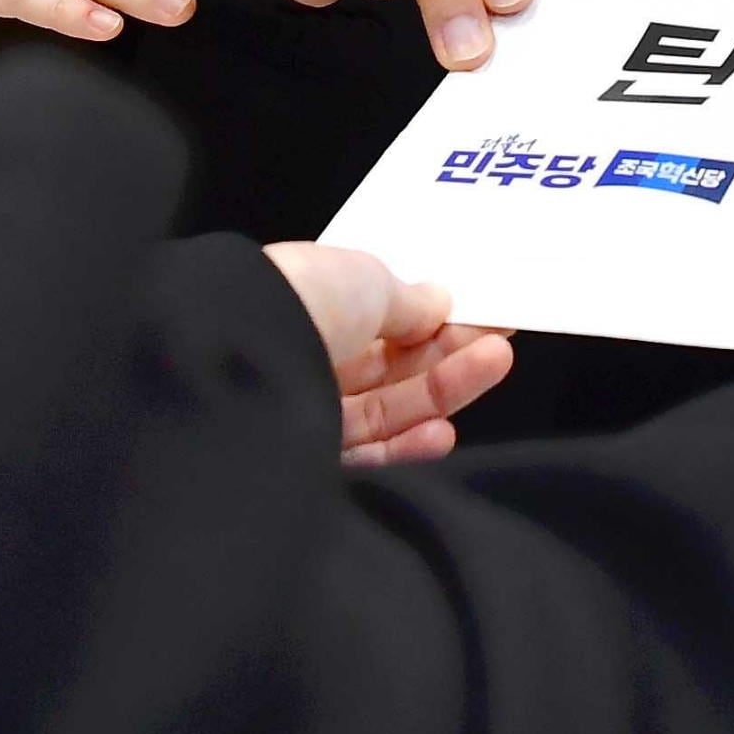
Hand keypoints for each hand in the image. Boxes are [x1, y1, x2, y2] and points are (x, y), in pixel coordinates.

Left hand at [260, 240, 516, 468]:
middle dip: (447, 353)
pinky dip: (406, 442)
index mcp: (309, 300)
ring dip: (441, 391)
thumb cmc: (299, 300)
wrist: (233, 360)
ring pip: (384, 406)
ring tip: (495, 364)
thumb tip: (439, 303)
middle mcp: (301, 352)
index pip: (379, 315)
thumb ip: (409, 299)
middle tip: (500, 340)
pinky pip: (362, 450)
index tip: (481, 312)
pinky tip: (445, 429)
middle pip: (388, 363)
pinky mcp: (303, 453)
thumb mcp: (367, 280)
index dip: (432, 316)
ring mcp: (301, 405)